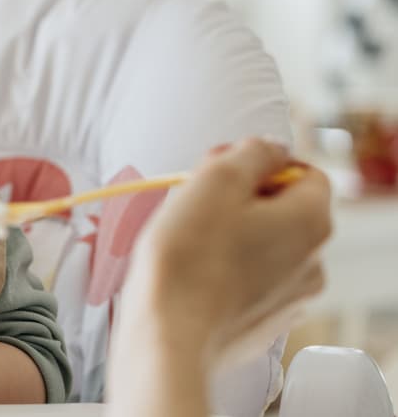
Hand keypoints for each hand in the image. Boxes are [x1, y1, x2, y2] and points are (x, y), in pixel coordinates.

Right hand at [124, 137, 332, 365]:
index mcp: (312, 220)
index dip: (259, 164)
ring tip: (189, 240)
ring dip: (234, 233)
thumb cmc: (188, 255)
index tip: (218, 172)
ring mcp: (293, 296)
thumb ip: (253, 152)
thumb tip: (271, 149)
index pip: (305, 171)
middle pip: (285, 208)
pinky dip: (229, 268)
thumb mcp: (217, 179)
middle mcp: (314, 260)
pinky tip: (196, 272)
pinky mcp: (265, 322)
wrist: (169, 335)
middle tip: (194, 202)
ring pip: (268, 244)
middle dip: (243, 198)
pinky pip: (253, 279)